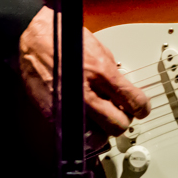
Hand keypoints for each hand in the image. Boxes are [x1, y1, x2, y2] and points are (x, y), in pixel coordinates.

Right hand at [19, 5, 150, 135]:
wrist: (34, 40)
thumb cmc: (66, 40)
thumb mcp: (100, 52)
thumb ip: (113, 76)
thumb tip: (124, 92)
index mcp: (102, 73)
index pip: (134, 101)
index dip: (142, 107)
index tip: (141, 108)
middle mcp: (86, 93)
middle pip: (118, 125)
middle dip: (123, 120)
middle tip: (122, 112)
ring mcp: (69, 107)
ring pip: (98, 136)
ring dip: (103, 129)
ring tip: (102, 118)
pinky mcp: (53, 115)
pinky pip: (75, 133)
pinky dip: (83, 130)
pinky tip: (84, 119)